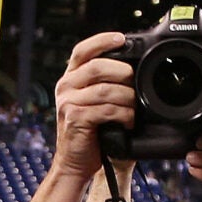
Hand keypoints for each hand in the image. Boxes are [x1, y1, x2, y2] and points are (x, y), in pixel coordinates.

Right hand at [51, 31, 135, 177]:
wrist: (75, 162)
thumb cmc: (90, 132)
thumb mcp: (93, 101)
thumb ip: (104, 83)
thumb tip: (131, 68)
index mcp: (70, 78)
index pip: (82, 50)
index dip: (102, 41)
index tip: (122, 38)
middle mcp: (65, 86)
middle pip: (97, 66)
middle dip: (123, 72)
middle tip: (136, 83)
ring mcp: (68, 102)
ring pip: (105, 90)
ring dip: (127, 98)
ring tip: (134, 108)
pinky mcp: (74, 118)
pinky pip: (106, 110)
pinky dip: (123, 115)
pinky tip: (128, 121)